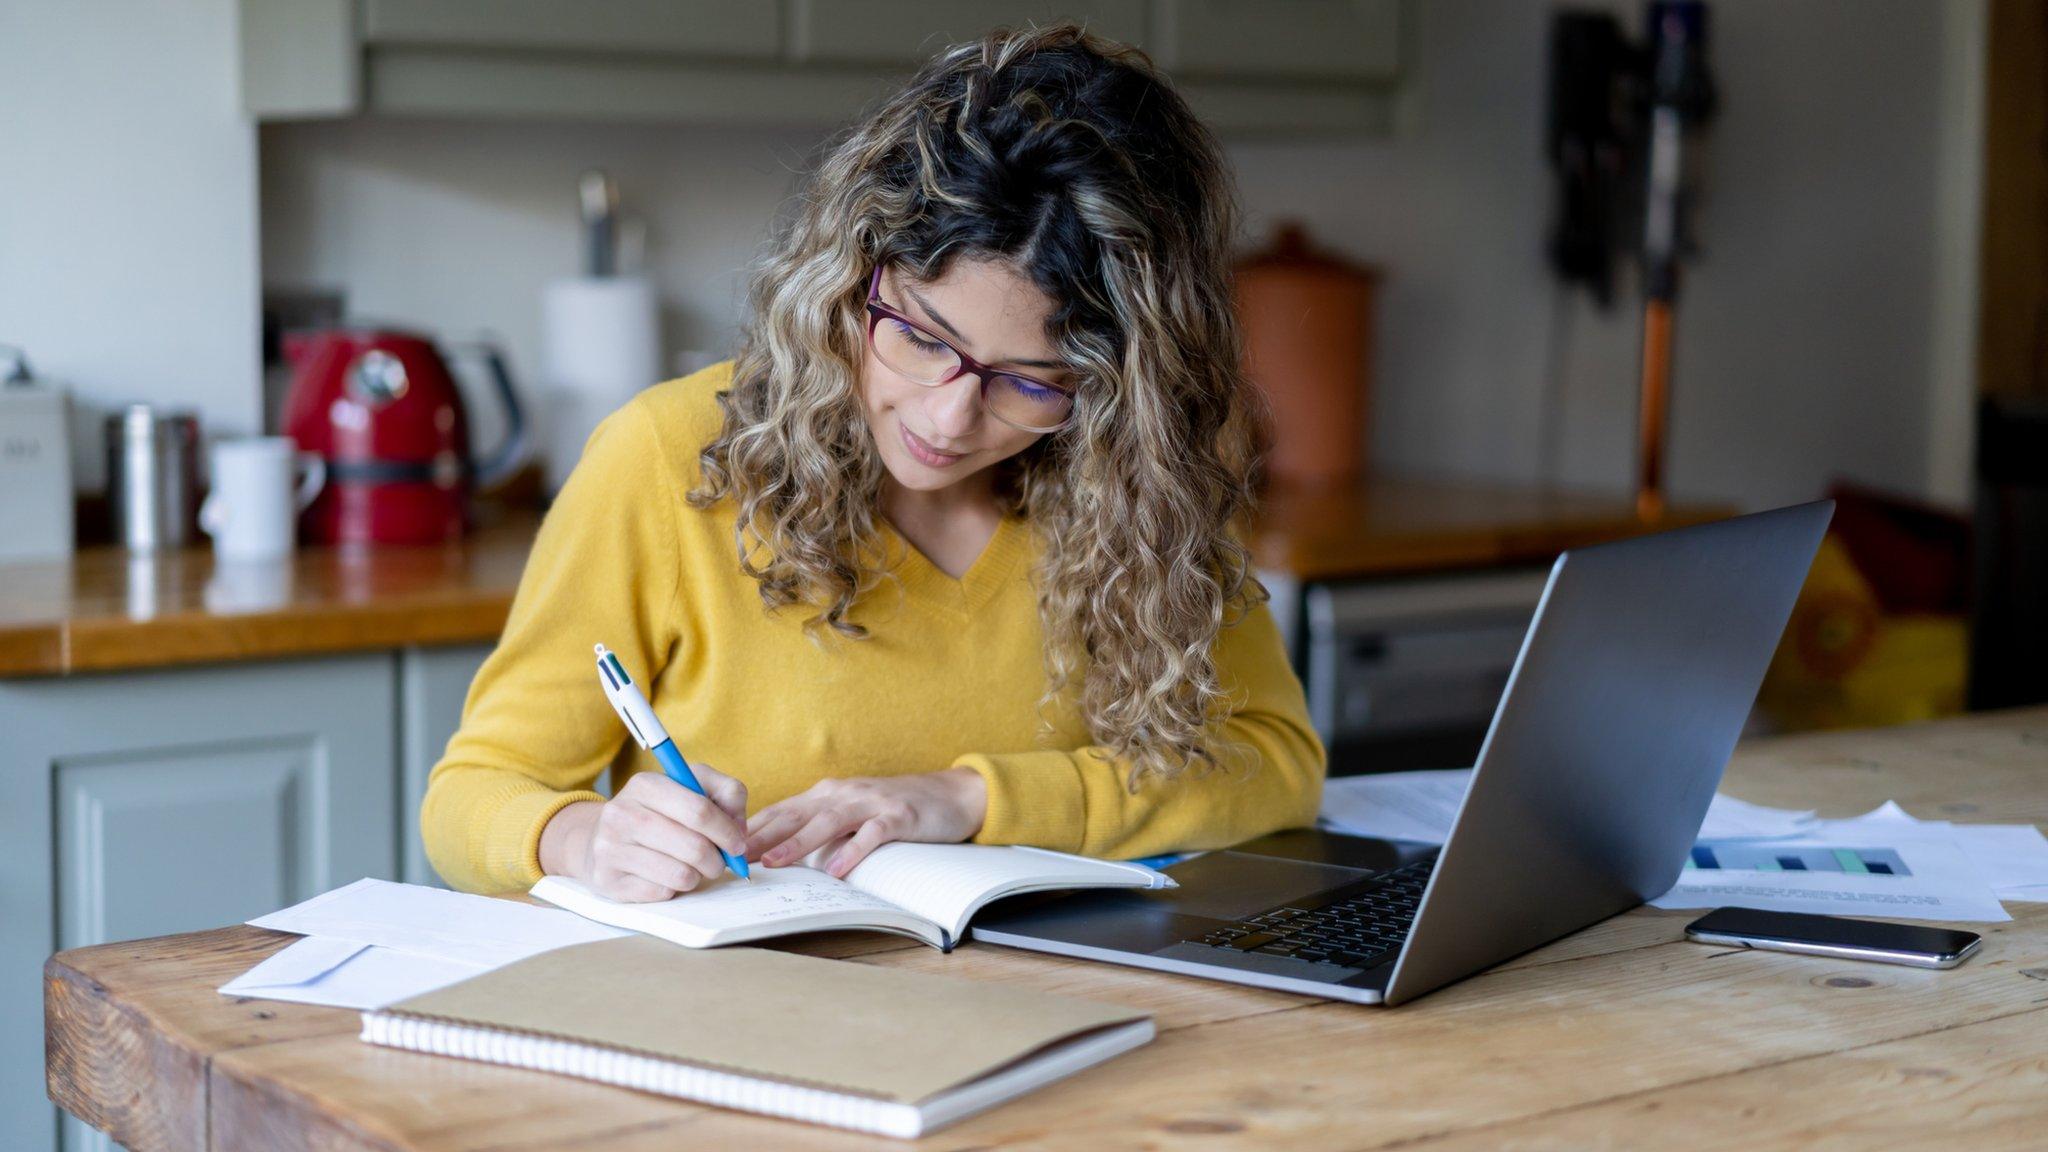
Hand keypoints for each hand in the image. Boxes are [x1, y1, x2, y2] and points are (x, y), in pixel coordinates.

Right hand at [539, 766, 747, 901]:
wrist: (600, 838)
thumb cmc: (658, 812)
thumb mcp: (691, 787)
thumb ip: (726, 793)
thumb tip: (739, 828)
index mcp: (644, 785)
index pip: (699, 810)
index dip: (727, 831)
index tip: (738, 843)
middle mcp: (621, 814)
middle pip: (693, 846)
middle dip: (717, 859)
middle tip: (719, 862)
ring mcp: (610, 849)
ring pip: (680, 874)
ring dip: (697, 876)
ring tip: (693, 867)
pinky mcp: (608, 881)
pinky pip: (661, 893)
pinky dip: (673, 888)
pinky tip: (666, 876)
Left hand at [745, 768, 987, 877]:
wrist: (948, 794)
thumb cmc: (892, 808)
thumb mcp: (850, 812)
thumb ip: (818, 828)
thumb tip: (777, 853)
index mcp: (826, 794)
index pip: (781, 811)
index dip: (751, 828)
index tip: (723, 845)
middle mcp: (843, 794)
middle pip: (795, 814)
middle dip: (762, 835)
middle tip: (733, 855)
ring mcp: (870, 803)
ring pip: (827, 822)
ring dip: (797, 842)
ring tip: (774, 861)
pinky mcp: (898, 816)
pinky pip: (872, 834)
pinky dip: (853, 850)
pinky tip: (838, 869)